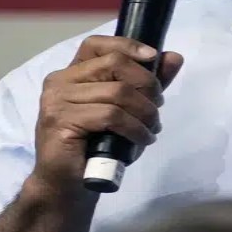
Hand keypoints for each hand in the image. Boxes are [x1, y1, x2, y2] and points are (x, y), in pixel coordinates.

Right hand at [29, 36, 183, 198]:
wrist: (67, 187)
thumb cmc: (95, 148)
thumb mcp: (125, 111)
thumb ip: (145, 84)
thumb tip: (174, 57)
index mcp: (70, 73)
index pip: (96, 44)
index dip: (128, 46)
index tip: (153, 59)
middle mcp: (59, 81)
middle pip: (113, 64)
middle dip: (146, 83)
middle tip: (157, 107)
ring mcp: (56, 101)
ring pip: (117, 92)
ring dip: (145, 112)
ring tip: (152, 128)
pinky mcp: (60, 122)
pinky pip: (111, 116)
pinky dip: (135, 128)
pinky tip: (143, 139)